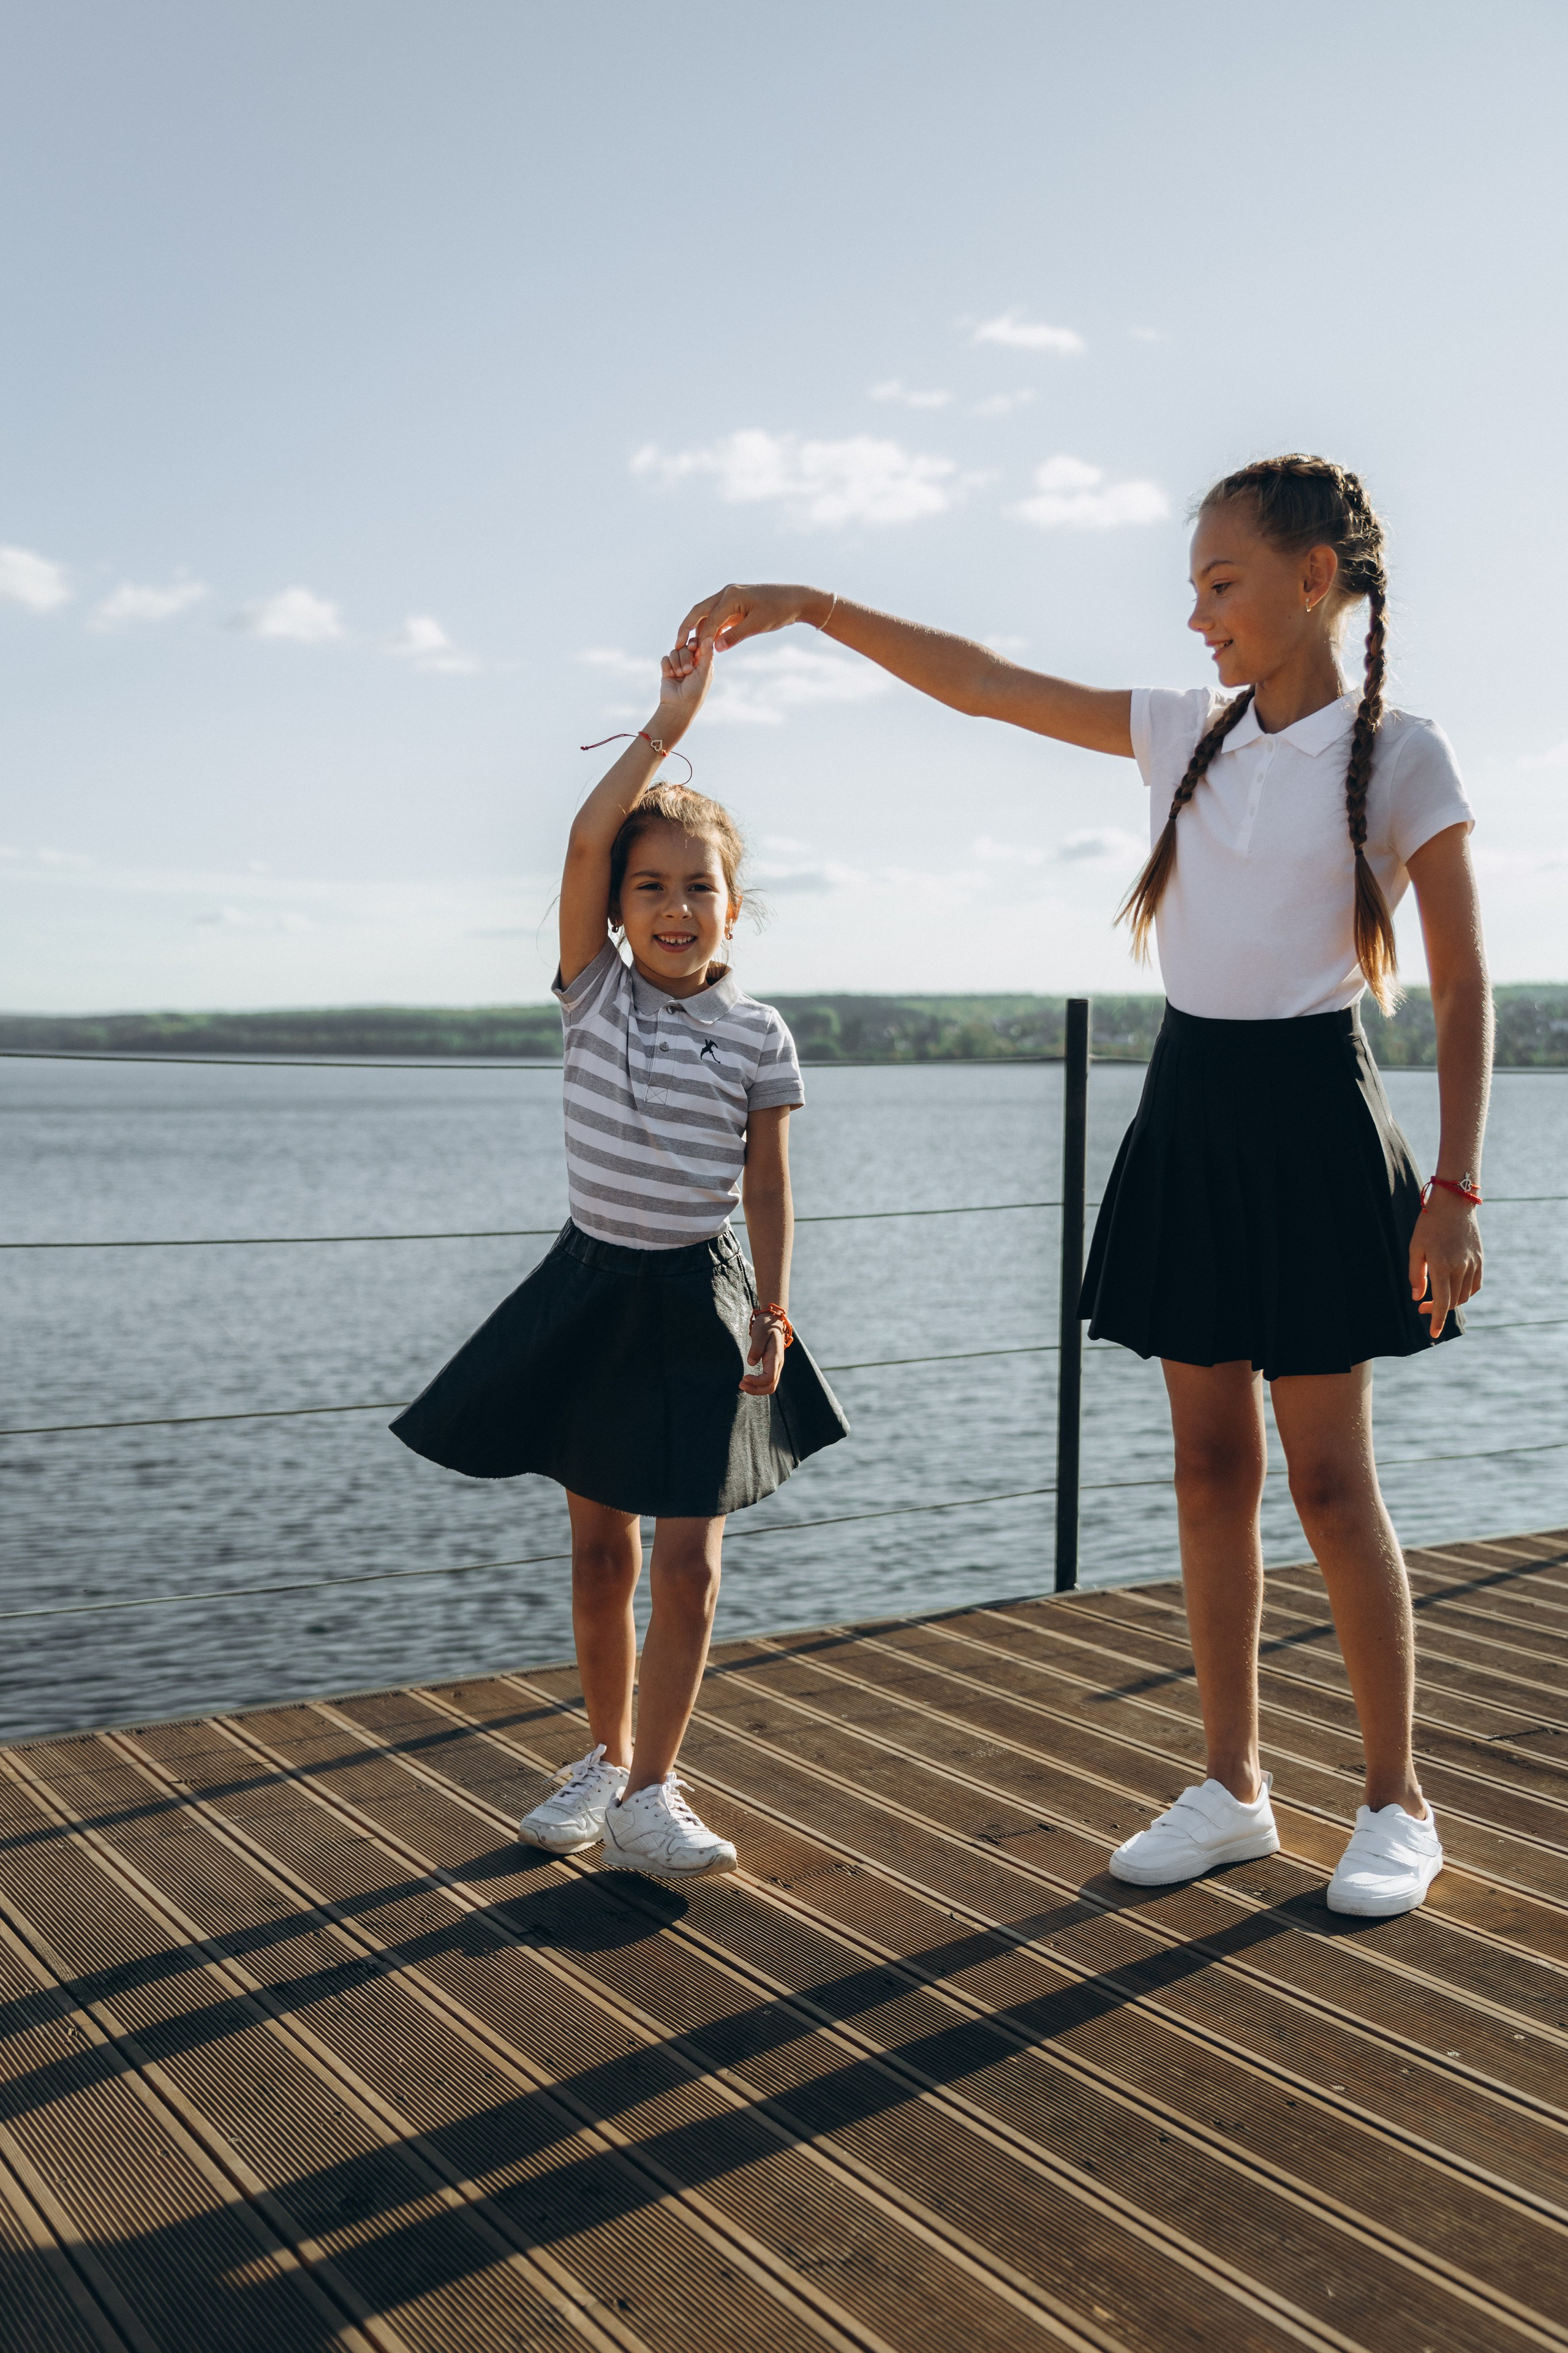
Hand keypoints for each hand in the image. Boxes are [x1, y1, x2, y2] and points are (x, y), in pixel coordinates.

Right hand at [653, 636, 712, 740]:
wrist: (678, 706)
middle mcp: (691, 662)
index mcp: (703, 662)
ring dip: (676, 663)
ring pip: (674, 652)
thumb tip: (710, 637)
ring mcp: (678, 665)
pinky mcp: (667, 669)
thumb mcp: (704, 673)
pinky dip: (668, 666)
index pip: (698, 644)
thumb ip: (706, 655)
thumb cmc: (695, 692)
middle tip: (687, 671)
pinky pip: (665, 659)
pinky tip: (671, 676)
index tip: (693, 648)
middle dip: (685, 658)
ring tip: (679, 675)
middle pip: (685, 647)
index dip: (695, 644)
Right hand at [671, 582, 827, 674]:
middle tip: (677, 645)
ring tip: (690, 648)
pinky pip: (716, 617)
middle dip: (687, 628)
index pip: (709, 619)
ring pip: (706, 614)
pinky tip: (706, 643)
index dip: (700, 638)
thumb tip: (714, 649)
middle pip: (699, 611)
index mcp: (731, 596)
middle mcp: (726, 594)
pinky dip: (710, 629)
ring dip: (697, 630)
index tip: (693, 655)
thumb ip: (735, 636)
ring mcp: (729, 598)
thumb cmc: (778, 611)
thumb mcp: (758, 625)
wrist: (795, 599)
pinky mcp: (734, 604)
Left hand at [739, 1311, 786, 1395]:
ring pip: (770, 1385)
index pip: (769, 1377)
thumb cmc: (766, 1324)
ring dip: (756, 1388)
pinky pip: (767, 1380)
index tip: (744, 1377)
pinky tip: (748, 1380)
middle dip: (756, 1389)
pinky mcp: (771, 1365)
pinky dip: (758, 1384)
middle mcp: (778, 1364)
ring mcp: (776, 1365)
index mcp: (776, 1357)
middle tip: (740, 1384)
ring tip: (742, 1384)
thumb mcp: (759, 1332)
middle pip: (771, 1386)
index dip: (757, 1381)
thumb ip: (756, 1347)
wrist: (774, 1319)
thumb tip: (751, 1363)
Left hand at [1411, 1192, 1482, 1340]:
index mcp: (1441, 1266)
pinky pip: (1475, 1285)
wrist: (1455, 1203)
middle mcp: (1460, 1267)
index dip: (1437, 1320)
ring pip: (1464, 1295)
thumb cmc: (1429, 1224)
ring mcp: (1473, 1264)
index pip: (1441, 1302)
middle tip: (1424, 1307)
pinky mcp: (1480, 1260)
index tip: (1433, 1333)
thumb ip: (1416, 1274)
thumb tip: (1418, 1298)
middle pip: (1452, 1301)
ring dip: (1451, 1302)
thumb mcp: (1415, 1248)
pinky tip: (1454, 1291)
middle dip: (1438, 1310)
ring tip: (1437, 1299)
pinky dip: (1465, 1293)